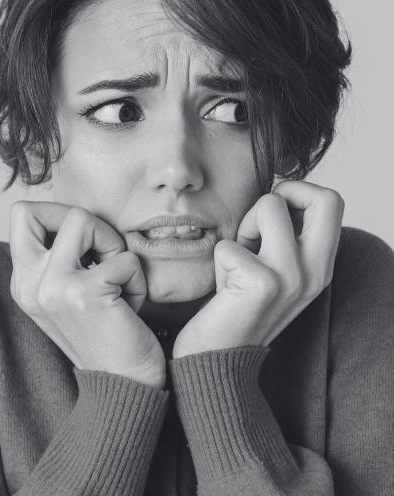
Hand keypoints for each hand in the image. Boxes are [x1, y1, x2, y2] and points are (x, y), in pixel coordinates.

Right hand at [9, 201, 165, 388]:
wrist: (122, 386)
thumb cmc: (104, 331)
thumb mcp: (68, 293)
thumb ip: (61, 257)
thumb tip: (77, 217)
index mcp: (24, 282)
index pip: (21, 216)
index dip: (57, 214)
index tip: (85, 240)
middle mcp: (29, 283)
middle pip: (30, 209)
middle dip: (76, 217)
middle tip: (99, 248)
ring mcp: (52, 288)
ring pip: (82, 219)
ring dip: (112, 242)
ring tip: (118, 275)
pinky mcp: (84, 294)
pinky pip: (123, 256)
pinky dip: (137, 276)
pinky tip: (131, 304)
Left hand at [172, 181, 344, 357]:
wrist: (218, 358)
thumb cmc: (237, 303)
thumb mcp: (274, 268)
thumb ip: (284, 235)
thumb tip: (275, 194)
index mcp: (322, 265)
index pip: (332, 202)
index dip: (297, 192)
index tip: (271, 213)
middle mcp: (316, 271)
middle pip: (325, 198)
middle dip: (283, 194)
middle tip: (260, 222)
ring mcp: (292, 277)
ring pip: (269, 206)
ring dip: (244, 226)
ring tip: (238, 257)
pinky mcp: (261, 284)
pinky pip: (229, 244)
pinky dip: (219, 259)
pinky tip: (223, 286)